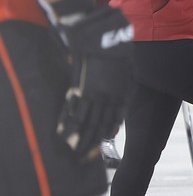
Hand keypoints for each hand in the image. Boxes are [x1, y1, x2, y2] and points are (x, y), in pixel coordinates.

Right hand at [56, 0, 131, 159]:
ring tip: (74, 154)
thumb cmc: (117, 49)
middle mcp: (110, 98)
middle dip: (93, 142)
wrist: (104, 37)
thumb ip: (123, 83)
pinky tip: (62, 137)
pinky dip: (67, 126)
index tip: (106, 138)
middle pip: (101, 125)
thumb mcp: (127, 68)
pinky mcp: (81, 90)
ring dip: (80, 141)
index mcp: (123, 92)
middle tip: (85, 157)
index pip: (116, 117)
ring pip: (87, 124)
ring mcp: (96, 96)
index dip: (110, 129)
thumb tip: (118, 97)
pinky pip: (73, 113)